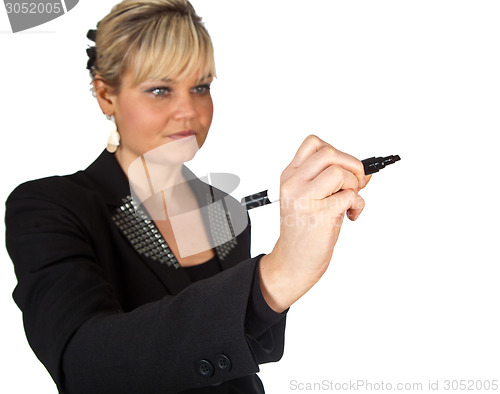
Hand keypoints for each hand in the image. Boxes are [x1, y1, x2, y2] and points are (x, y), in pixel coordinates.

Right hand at [259, 135, 370, 311]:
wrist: (293, 261)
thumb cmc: (304, 230)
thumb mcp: (309, 198)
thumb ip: (330, 181)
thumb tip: (365, 170)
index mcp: (290, 176)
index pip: (313, 144)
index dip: (337, 152)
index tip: (345, 168)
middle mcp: (293, 184)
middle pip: (329, 154)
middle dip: (353, 166)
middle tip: (357, 183)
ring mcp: (304, 199)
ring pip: (339, 172)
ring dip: (354, 185)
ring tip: (349, 200)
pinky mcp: (319, 215)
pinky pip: (349, 196)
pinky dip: (358, 204)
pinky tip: (351, 215)